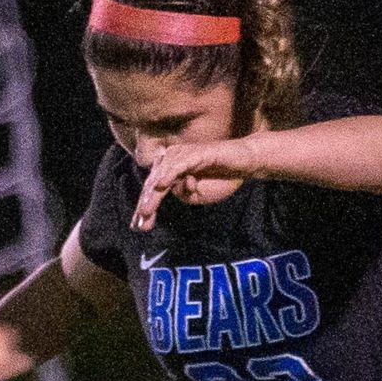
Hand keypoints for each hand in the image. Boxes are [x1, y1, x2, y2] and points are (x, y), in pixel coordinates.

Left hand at [130, 137, 261, 230]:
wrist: (244, 166)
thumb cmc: (221, 179)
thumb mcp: (197, 195)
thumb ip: (181, 193)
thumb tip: (167, 189)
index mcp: (170, 170)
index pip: (153, 190)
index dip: (145, 208)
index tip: (137, 228)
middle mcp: (172, 160)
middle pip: (152, 184)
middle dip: (146, 206)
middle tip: (140, 225)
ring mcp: (182, 155)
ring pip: (162, 176)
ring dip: (153, 196)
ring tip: (146, 212)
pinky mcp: (195, 153)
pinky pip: (178, 165)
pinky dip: (169, 175)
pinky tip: (161, 186)